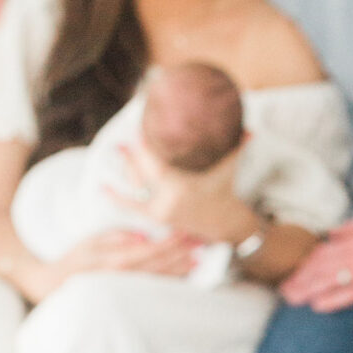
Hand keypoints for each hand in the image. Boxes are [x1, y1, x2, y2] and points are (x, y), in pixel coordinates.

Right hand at [27, 226, 195, 295]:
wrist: (59, 287)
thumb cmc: (75, 260)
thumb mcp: (91, 241)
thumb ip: (116, 237)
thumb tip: (141, 236)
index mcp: (116, 262)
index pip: (150, 250)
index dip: (170, 241)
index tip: (185, 231)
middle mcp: (126, 278)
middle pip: (160, 265)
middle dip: (182, 253)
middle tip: (200, 242)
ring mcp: (129, 289)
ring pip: (160, 278)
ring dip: (181, 268)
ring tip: (198, 258)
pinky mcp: (130, 295)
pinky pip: (155, 288)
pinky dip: (171, 280)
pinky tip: (185, 274)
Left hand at [110, 137, 251, 246]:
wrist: (224, 224)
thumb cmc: (225, 191)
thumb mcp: (230, 168)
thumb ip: (238, 147)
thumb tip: (249, 127)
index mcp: (182, 186)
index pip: (156, 163)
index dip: (144, 146)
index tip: (138, 128)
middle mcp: (168, 200)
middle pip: (142, 173)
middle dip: (132, 155)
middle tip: (122, 139)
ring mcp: (160, 210)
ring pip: (136, 186)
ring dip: (126, 168)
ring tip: (117, 151)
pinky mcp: (156, 217)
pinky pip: (132, 206)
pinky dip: (118, 197)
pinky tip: (102, 187)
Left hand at [279, 216, 352, 311]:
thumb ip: (352, 227)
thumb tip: (332, 232)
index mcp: (352, 239)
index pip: (322, 252)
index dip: (306, 264)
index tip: (294, 273)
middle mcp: (352, 255)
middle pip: (318, 268)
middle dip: (299, 279)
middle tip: (284, 290)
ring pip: (327, 281)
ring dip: (307, 290)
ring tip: (293, 299)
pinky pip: (346, 295)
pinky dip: (330, 300)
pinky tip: (316, 306)